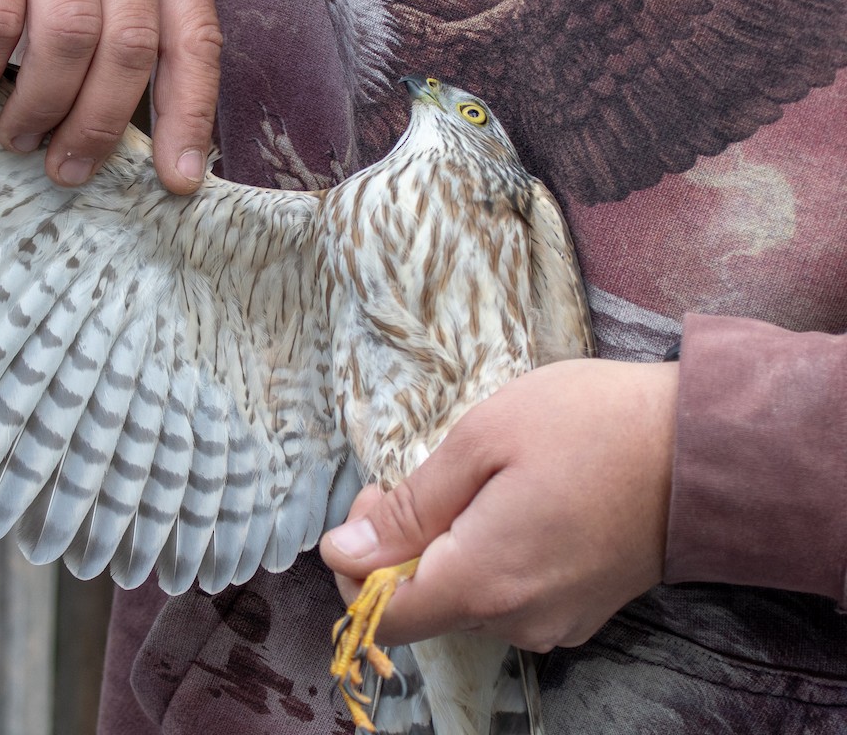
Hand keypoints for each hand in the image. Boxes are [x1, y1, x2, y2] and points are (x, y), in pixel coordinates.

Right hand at [0, 0, 221, 192]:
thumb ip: (118, 30)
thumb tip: (115, 138)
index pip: (193, 36)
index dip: (189, 114)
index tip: (176, 178)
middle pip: (131, 44)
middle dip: (99, 123)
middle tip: (67, 168)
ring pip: (69, 34)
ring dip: (41, 105)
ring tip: (17, 137)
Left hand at [319, 358, 677, 652]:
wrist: (706, 447)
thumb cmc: (591, 425)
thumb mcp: (482, 441)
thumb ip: (408, 507)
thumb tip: (343, 553)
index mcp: (482, 584)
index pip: (378, 618)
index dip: (357, 563)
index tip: (380, 499)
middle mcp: (515, 622)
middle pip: (420, 609)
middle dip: (400, 548)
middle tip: (427, 478)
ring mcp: (552, 623)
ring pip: (462, 603)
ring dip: (447, 552)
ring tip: (481, 485)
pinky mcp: (579, 613)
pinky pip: (507, 601)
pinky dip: (490, 562)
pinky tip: (516, 508)